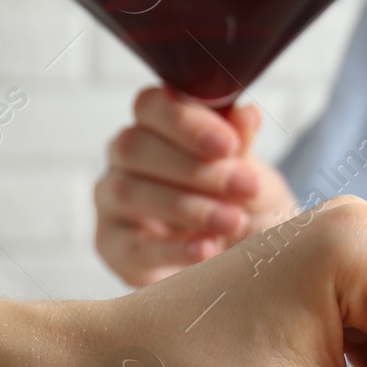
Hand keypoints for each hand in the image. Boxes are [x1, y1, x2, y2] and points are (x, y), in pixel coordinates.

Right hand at [96, 86, 298, 285]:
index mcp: (157, 127)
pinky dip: (174, 248)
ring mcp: (112, 202)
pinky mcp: (113, 248)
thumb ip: (243, 147)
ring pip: (129, 193)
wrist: (247, 261)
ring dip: (188, 207)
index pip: (151, 105)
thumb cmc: (244, 206)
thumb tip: (246, 113)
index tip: (229, 144)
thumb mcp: (254, 175)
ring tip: (234, 221)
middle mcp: (126, 159)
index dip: (186, 121)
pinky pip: (134, 246)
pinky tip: (207, 248)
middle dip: (195, 168)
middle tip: (245, 186)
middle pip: (135, 147)